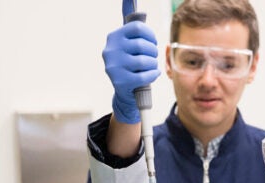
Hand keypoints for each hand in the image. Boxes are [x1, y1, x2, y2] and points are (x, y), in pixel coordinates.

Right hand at [102, 6, 159, 123]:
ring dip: (153, 64)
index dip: (150, 34)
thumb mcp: (128, 46)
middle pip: (142, 45)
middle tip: (153, 57)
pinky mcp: (120, 82)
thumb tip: (132, 3)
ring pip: (144, 61)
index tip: (153, 42)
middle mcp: (111, 50)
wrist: (125, 92)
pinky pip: (144, 76)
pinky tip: (153, 74)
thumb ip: (132, 29)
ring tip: (152, 66)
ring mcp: (114, 67)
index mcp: (113, 37)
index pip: (137, 28)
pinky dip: (153, 75)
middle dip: (153, 52)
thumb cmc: (131, 65)